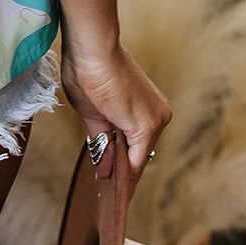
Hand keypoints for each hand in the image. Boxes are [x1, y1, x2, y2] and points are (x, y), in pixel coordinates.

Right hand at [60, 40, 171, 190]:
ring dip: (122, 174)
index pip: (136, 143)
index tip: (114, 180)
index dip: (123, 163)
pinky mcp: (146, 127)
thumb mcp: (92, 109)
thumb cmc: (87, 67)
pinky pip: (135, 161)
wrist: (91, 48)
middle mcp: (158, 114)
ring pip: (137, 156)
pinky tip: (117, 192)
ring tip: (112, 197)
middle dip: (122, 170)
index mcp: (146, 106)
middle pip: (138, 151)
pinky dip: (126, 177)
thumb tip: (102, 166)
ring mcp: (155, 121)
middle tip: (110, 192)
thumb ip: (102, 138)